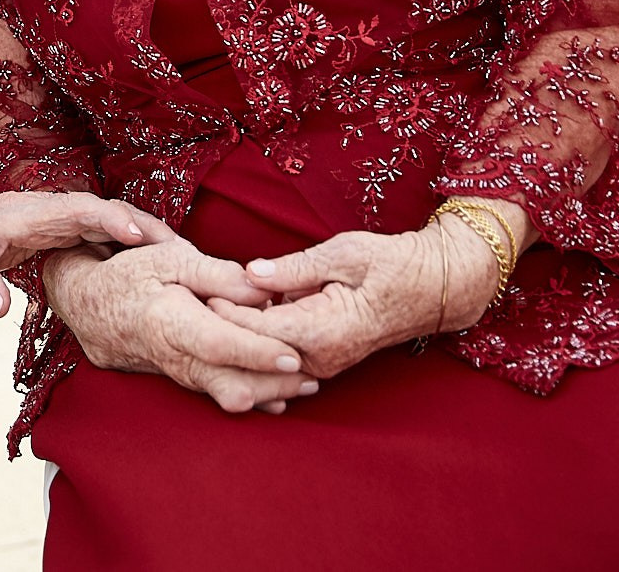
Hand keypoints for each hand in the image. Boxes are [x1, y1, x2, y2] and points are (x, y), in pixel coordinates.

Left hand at [0, 186, 174, 317]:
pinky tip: (154, 271)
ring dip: (146, 240)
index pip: (81, 210)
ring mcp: (59, 221)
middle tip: (186, 255)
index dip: (114, 220)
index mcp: (31, 212)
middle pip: (109, 213)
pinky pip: (103, 237)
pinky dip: (130, 249)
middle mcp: (52, 211)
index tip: (145, 235)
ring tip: (185, 264)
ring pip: (111, 225)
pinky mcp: (62, 232)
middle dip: (148, 229)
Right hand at [44, 240, 317, 413]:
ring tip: (304, 383)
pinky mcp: (176, 379)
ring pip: (224, 396)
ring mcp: (173, 373)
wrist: (84, 303)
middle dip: (274, 387)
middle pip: (229, 386)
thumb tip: (260, 290)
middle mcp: (171, 356)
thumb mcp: (168, 256)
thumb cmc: (128, 273)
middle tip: (313, 378)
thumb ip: (216, 274)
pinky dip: (246, 391)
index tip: (295, 356)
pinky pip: (214, 393)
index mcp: (167, 320)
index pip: (220, 344)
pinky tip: (274, 390)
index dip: (258, 352)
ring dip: (266, 392)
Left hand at [211, 221, 502, 378]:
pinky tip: (227, 321)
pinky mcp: (321, 362)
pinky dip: (252, 343)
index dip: (220, 309)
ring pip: (262, 357)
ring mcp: (321, 366)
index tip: (191, 289)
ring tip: (195, 310)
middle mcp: (318, 358)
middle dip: (218, 326)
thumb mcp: (343, 252)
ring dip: (232, 337)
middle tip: (183, 299)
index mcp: (321, 332)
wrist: (435, 289)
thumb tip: (250, 273)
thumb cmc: (393, 263)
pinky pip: (277, 357)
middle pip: (251, 349)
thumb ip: (294, 267)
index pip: (253, 327)